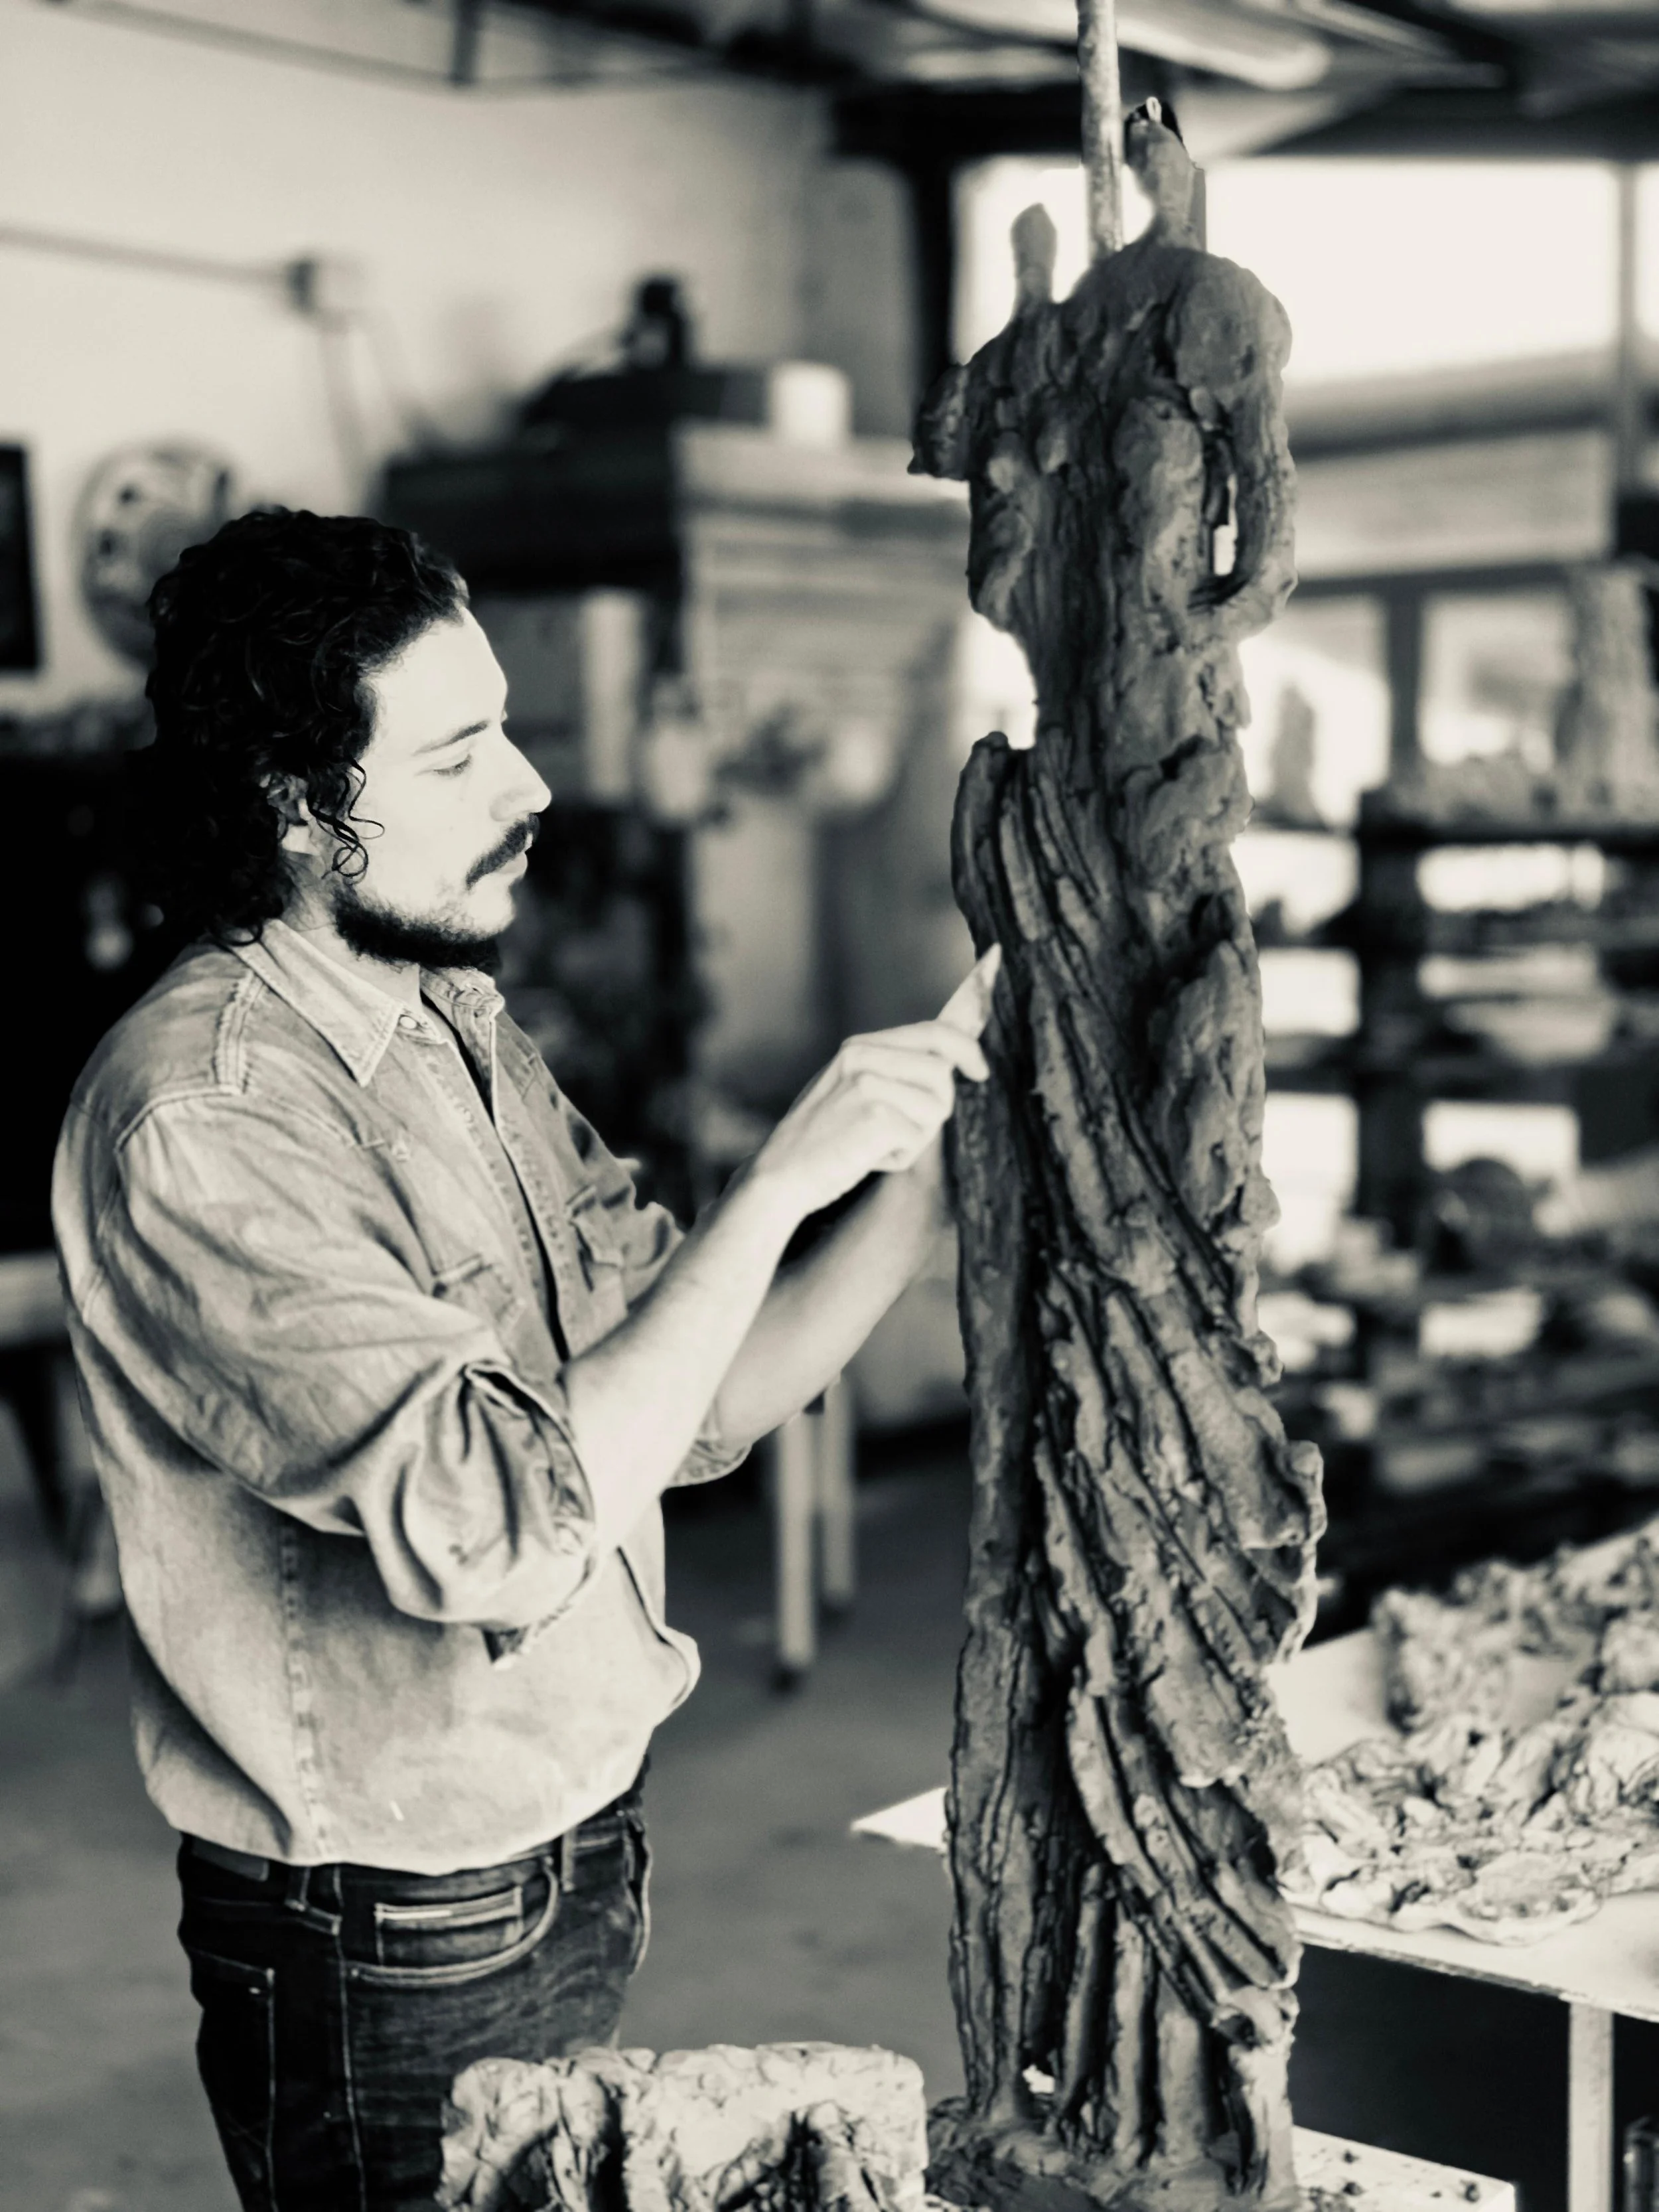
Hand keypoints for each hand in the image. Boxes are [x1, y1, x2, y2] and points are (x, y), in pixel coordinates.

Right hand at [751, 947, 1001, 1222]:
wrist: (781, 1175)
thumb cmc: (825, 1142)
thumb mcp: (856, 1094)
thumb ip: (898, 1073)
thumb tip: (956, 1064)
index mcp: (861, 1047)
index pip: (932, 1028)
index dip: (970, 1021)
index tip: (990, 1009)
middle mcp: (863, 1055)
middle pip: (944, 1072)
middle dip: (935, 1107)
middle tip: (894, 1129)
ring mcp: (867, 1081)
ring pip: (936, 1107)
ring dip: (915, 1136)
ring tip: (872, 1143)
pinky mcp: (874, 1113)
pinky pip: (917, 1137)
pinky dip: (898, 1157)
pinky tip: (865, 1156)